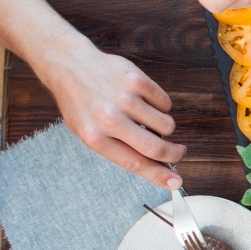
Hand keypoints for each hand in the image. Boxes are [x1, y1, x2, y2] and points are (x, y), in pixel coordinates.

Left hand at [41, 43, 184, 187]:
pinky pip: (165, 103)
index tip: (175, 183)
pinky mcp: (137, 81)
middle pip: (156, 147)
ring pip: (166, 125)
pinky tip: (144, 101)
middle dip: (174, 154)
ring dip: (164, 127)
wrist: (70, 66)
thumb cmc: (81, 104)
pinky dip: (160, 106)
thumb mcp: (89, 133)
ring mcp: (124, 99)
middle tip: (179, 152)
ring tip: (147, 119)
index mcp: (95, 137)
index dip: (159, 176)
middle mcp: (109, 119)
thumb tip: (155, 166)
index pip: (135, 163)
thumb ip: (120, 150)